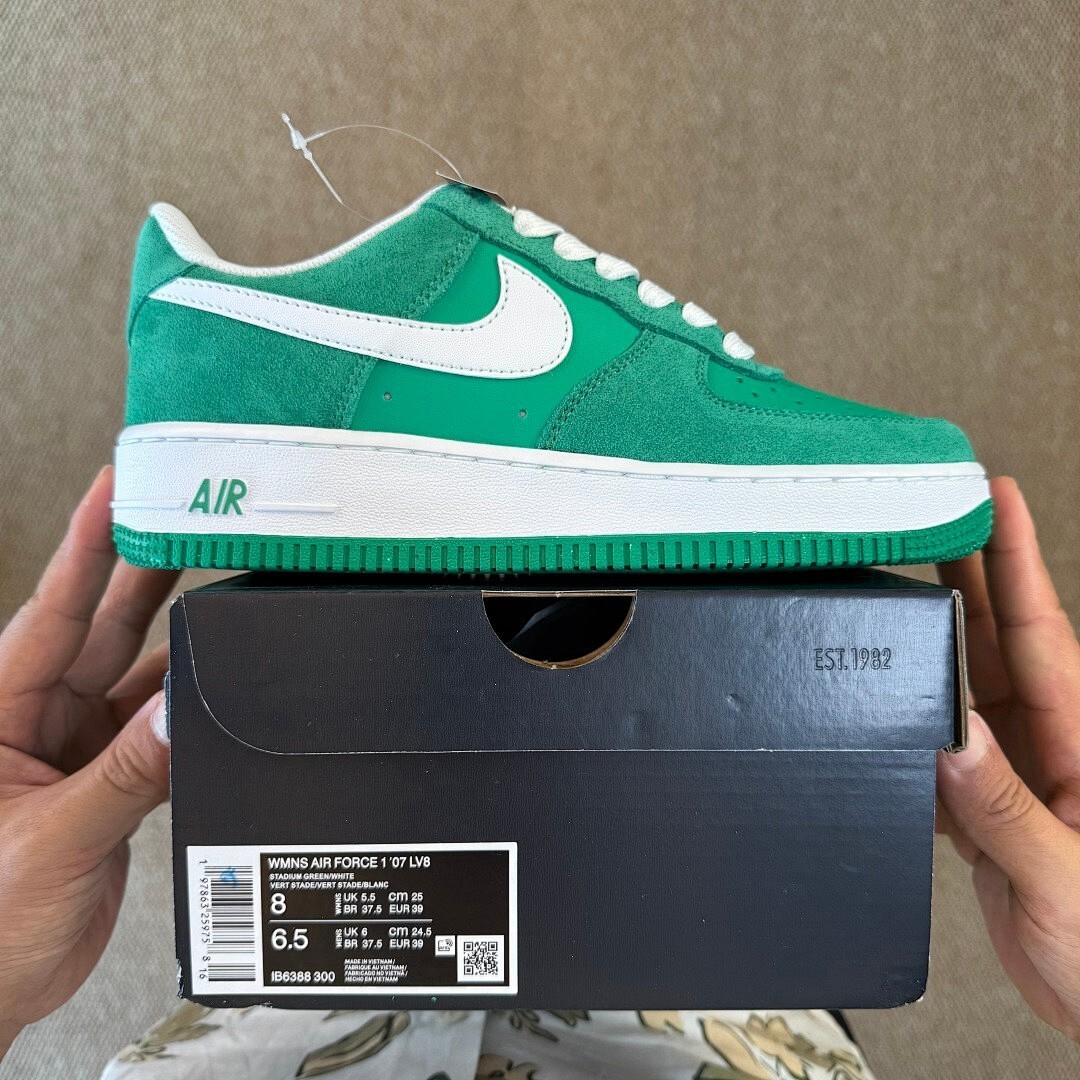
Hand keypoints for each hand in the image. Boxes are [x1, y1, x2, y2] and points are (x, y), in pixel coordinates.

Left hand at [0, 467, 177, 1056]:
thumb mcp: (49, 844)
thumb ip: (122, 778)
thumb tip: (181, 717)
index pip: (51, 612)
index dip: (87, 544)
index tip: (119, 487)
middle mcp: (36, 719)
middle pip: (103, 627)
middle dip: (146, 568)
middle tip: (190, 516)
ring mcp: (75, 747)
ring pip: (137, 671)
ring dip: (180, 636)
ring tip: (222, 586)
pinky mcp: (108, 778)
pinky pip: (157, 724)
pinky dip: (190, 704)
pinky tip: (219, 683)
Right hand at [937, 477, 1079, 1039]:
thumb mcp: (1062, 878)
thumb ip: (1003, 806)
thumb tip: (947, 734)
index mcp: (1079, 745)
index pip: (1040, 631)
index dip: (1016, 558)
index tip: (993, 496)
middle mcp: (1046, 745)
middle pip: (996, 639)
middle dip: (966, 571)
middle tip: (932, 514)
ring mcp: (1015, 772)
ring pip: (963, 686)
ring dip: (931, 637)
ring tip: (896, 586)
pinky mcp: (987, 806)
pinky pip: (939, 746)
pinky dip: (907, 719)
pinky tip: (882, 705)